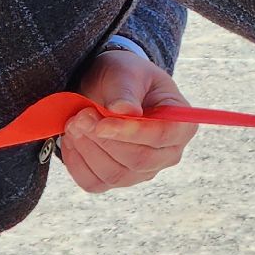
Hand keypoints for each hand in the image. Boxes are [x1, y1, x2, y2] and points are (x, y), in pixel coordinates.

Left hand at [59, 49, 198, 193]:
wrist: (107, 88)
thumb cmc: (125, 77)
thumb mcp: (126, 72)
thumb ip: (126, 90)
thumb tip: (125, 110)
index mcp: (181, 124)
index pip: (164, 136)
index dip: (133, 132)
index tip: (103, 123)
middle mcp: (167, 154)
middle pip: (139, 160)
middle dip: (105, 140)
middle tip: (81, 116)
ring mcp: (142, 171)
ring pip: (115, 174)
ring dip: (88, 149)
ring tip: (75, 122)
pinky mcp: (116, 180)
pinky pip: (94, 182)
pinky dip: (77, 162)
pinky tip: (73, 138)